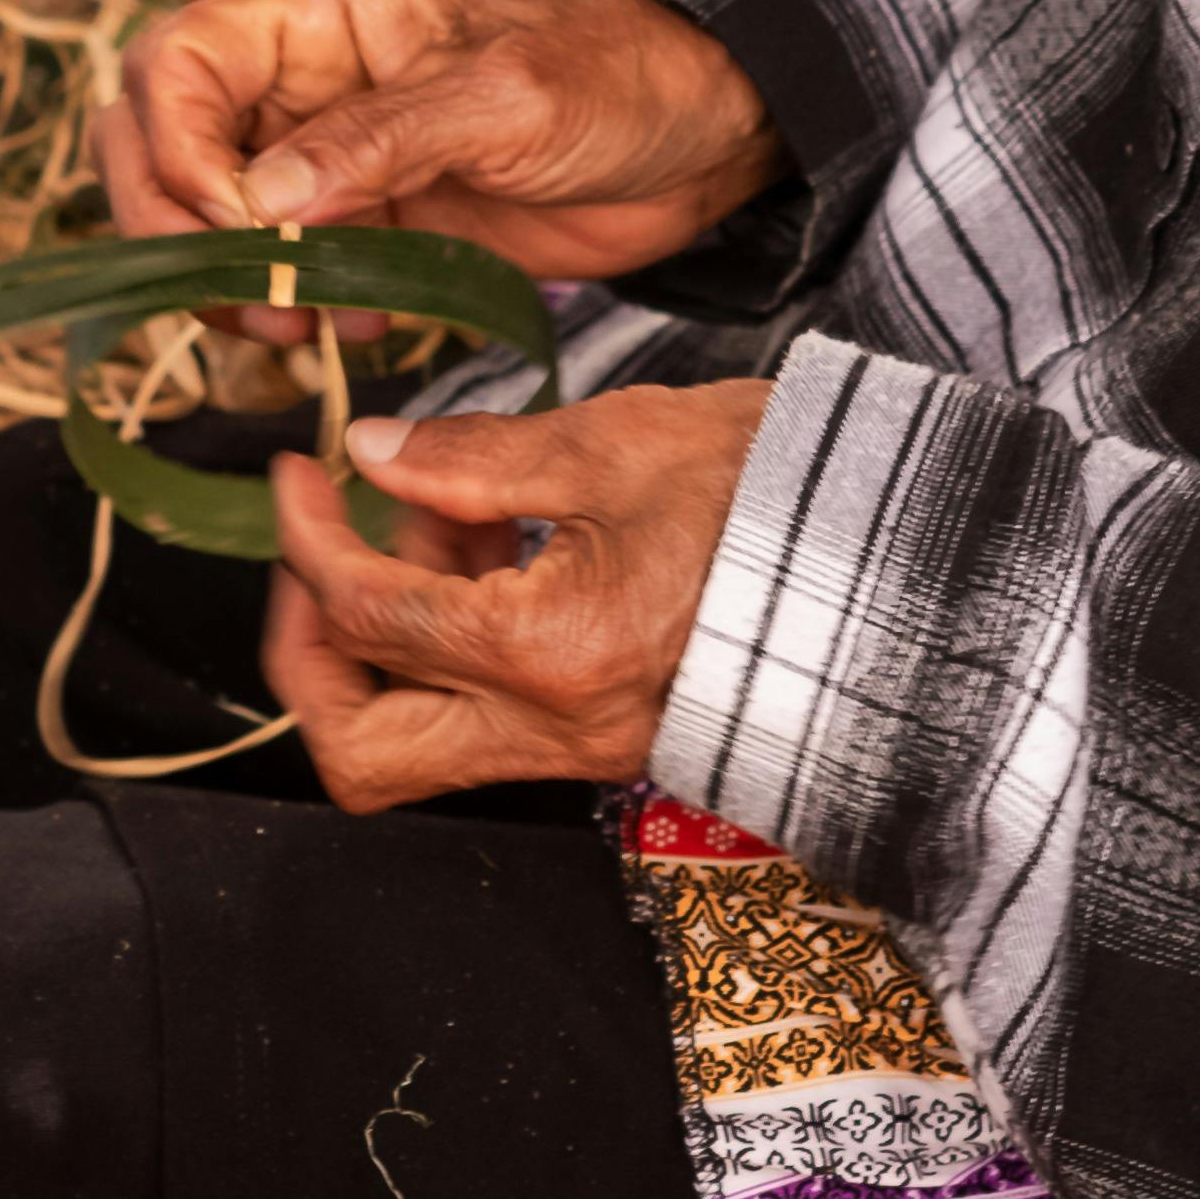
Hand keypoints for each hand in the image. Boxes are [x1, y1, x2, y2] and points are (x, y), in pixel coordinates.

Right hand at [95, 0, 784, 283]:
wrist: (697, 136)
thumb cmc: (617, 80)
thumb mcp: (505, 99)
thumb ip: (380, 141)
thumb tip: (262, 204)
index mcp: (323, 6)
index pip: (179, 60)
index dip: (176, 149)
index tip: (237, 228)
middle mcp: (304, 70)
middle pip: (159, 135)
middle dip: (179, 228)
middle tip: (252, 300)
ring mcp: (326, 145)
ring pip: (206, 211)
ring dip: (233, 281)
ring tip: (305, 329)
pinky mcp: (359, 211)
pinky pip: (277, 262)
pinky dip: (290, 307)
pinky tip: (354, 330)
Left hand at [261, 383, 772, 808]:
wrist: (897, 562)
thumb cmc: (778, 492)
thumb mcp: (618, 443)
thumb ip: (473, 456)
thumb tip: (372, 453)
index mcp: (551, 652)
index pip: (365, 615)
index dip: (307, 536)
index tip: (301, 471)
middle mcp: (557, 730)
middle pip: (360, 755)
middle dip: (309, 654)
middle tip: (322, 553)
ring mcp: (584, 750)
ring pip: (416, 750)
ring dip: (386, 644)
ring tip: (445, 519)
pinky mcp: (606, 738)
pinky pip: (485, 719)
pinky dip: (453, 643)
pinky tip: (497, 543)